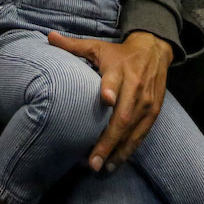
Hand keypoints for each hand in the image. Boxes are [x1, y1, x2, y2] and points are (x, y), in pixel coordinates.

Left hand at [48, 31, 173, 172]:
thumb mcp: (98, 46)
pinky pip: (140, 135)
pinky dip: (127, 150)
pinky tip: (114, 164)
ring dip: (117, 151)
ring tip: (100, 167)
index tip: (106, 99)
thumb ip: (74, 45)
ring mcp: (146, 103)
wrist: (154, 50)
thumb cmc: (119, 53)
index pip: (115, 80)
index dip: (110, 89)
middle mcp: (135, 87)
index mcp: (119, 69)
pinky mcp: (153, 112)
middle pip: (122, 116)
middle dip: (108, 139)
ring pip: (132, 131)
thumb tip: (49, 36)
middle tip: (92, 160)